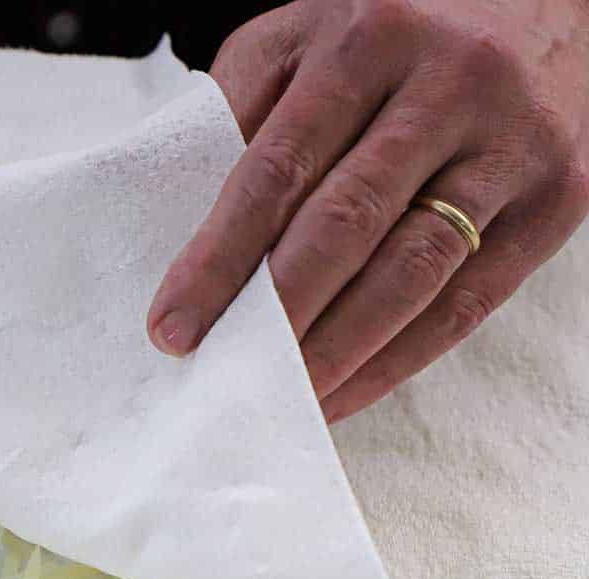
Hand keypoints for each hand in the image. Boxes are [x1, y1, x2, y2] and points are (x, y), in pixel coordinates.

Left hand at [147, 0, 588, 421]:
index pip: (275, 169)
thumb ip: (248, 110)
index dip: (218, 259)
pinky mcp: (557, 197)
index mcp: (368, 38)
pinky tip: (342, 394)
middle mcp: (448, 82)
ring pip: (410, 271)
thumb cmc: (400, 34)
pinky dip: (397, 362)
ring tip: (279, 398)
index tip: (172, 327)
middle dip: (272, 313)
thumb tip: (183, 231)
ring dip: (335, 351)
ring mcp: (511, 142)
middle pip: (344, 224)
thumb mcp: (314, 35)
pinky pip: (467, 304)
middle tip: (219, 374)